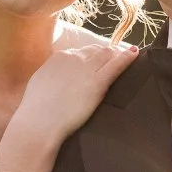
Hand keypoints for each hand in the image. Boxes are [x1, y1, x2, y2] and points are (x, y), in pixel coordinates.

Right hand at [15, 39, 137, 144]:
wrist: (40, 121)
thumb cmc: (36, 109)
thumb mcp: (40, 83)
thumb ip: (51, 75)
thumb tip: (56, 76)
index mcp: (59, 57)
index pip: (81, 52)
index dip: (91, 56)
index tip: (97, 61)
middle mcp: (74, 58)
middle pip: (96, 50)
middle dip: (106, 54)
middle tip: (116, 57)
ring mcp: (86, 69)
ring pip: (107, 54)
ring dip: (117, 54)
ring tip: (127, 55)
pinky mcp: (97, 82)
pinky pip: (115, 66)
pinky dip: (127, 58)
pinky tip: (135, 54)